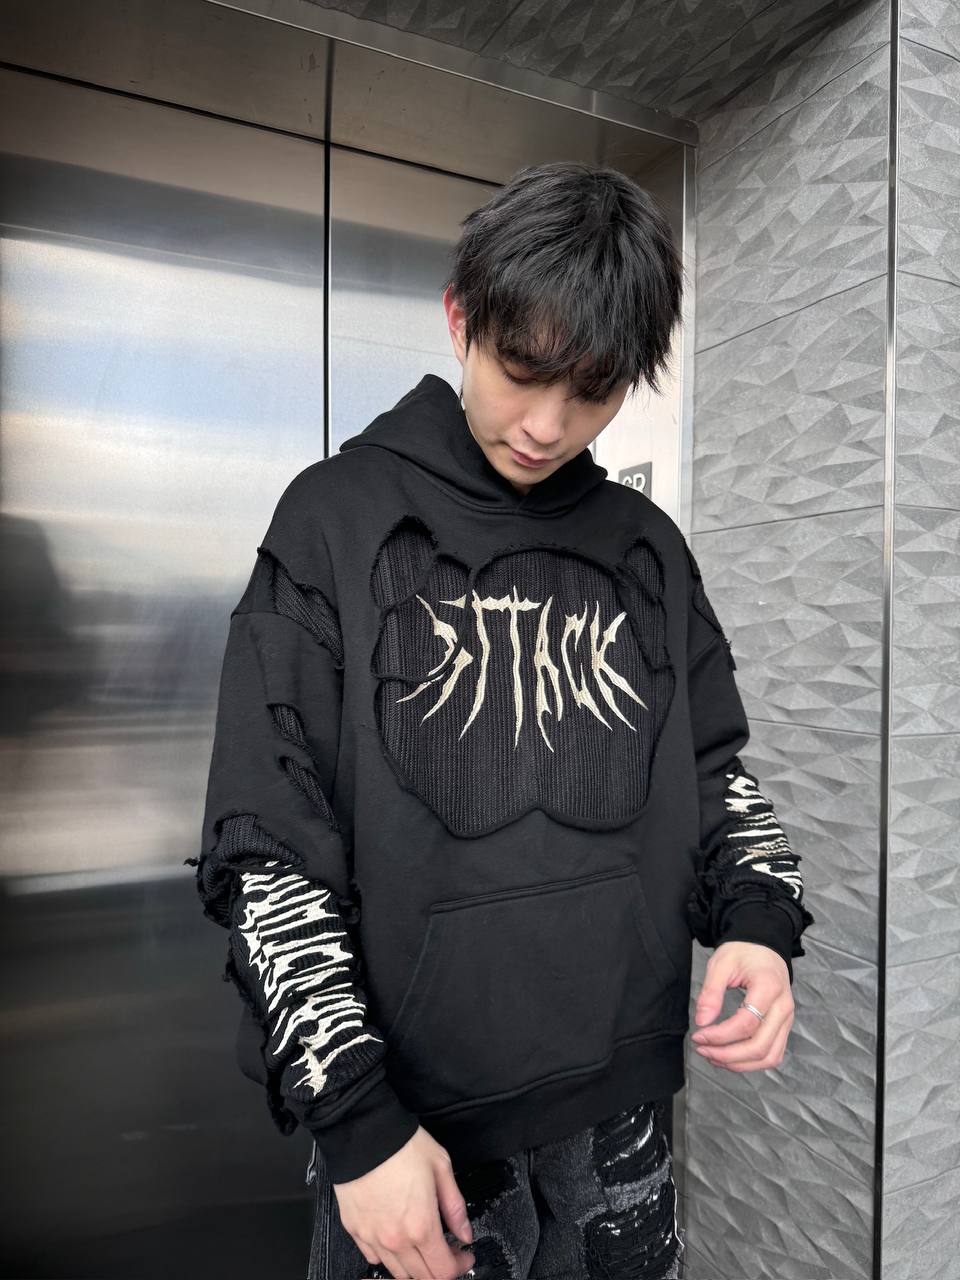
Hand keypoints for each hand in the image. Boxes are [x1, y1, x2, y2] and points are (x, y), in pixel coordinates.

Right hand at [333, 1125, 475, 1278]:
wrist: (363, 1132)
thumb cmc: (400, 1145)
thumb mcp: (441, 1167)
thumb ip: (455, 1206)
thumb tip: (465, 1231)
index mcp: (421, 1226)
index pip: (444, 1270)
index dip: (459, 1267)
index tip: (464, 1255)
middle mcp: (396, 1239)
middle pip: (422, 1277)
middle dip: (440, 1269)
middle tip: (448, 1251)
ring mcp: (372, 1237)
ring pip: (398, 1273)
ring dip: (415, 1267)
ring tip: (423, 1247)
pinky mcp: (355, 1230)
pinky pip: (373, 1258)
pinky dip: (389, 1257)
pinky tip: (397, 1240)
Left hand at [689, 941, 794, 1071]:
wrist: (764, 947)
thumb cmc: (743, 952)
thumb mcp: (721, 963)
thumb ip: (711, 992)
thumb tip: (702, 1021)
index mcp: (769, 987)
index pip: (746, 1023)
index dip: (720, 1035)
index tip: (699, 1035)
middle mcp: (783, 1007)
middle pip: (759, 1046)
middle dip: (727, 1055)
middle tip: (702, 1049)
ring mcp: (787, 1019)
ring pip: (768, 1056)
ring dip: (739, 1063)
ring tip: (713, 1056)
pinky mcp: (784, 1027)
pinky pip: (772, 1054)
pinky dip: (751, 1062)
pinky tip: (729, 1057)